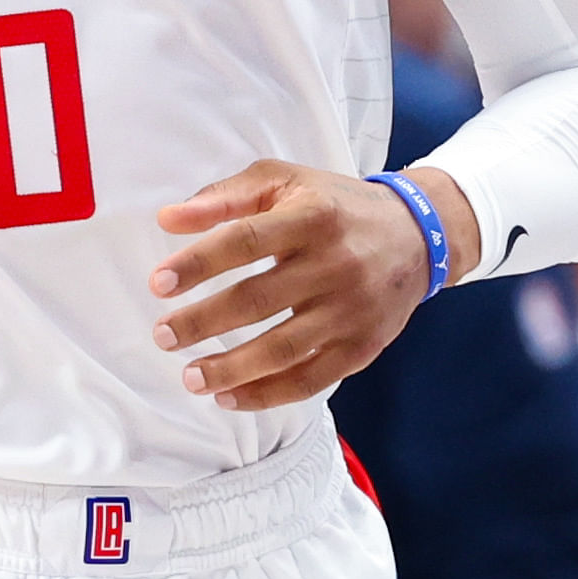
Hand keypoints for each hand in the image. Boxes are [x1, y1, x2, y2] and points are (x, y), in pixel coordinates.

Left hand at [149, 161, 475, 410]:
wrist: (419, 233)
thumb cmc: (333, 206)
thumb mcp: (284, 181)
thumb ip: (225, 197)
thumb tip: (168, 219)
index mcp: (312, 217)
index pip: (245, 241)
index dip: (198, 264)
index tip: (158, 284)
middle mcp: (335, 264)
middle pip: (258, 299)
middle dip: (203, 323)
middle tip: (162, 335)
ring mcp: (352, 310)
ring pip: (284, 348)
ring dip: (231, 368)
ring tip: (189, 376)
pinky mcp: (363, 346)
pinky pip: (311, 379)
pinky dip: (267, 394)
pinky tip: (228, 397)